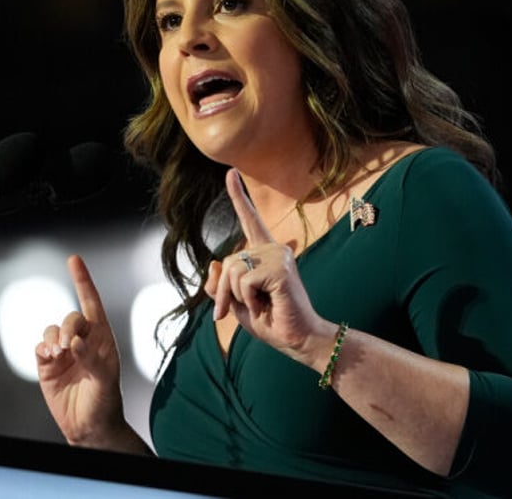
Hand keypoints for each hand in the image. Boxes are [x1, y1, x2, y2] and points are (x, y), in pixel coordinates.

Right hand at [36, 254, 124, 447]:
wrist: (89, 426)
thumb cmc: (105, 401)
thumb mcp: (105, 379)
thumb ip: (91, 358)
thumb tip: (74, 342)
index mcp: (102, 337)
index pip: (91, 302)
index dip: (82, 280)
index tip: (74, 259)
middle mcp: (82, 340)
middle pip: (70, 317)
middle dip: (67, 327)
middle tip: (68, 346)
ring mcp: (63, 352)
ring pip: (51, 330)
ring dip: (52, 338)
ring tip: (57, 355)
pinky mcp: (47, 365)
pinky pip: (39, 346)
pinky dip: (41, 349)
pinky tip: (49, 359)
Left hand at [205, 169, 335, 362]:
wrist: (297, 339)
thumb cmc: (270, 320)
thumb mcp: (237, 303)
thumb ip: (222, 285)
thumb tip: (213, 263)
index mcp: (264, 253)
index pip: (249, 220)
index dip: (238, 196)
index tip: (230, 172)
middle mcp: (273, 248)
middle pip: (228, 262)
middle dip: (225, 292)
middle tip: (242, 309)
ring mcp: (279, 256)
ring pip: (234, 272)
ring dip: (238, 297)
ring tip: (261, 305)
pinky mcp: (280, 268)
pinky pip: (245, 281)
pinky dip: (248, 300)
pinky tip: (267, 305)